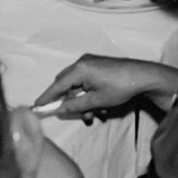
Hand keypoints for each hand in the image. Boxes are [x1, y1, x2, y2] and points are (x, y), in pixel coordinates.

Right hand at [34, 54, 156, 117]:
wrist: (142, 76)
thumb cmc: (119, 88)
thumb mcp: (96, 100)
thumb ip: (75, 105)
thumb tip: (60, 108)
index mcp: (80, 68)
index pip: (57, 85)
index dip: (47, 97)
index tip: (36, 106)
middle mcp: (82, 62)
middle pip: (65, 83)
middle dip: (69, 101)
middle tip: (77, 115)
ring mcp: (91, 61)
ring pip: (76, 84)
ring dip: (81, 100)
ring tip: (94, 114)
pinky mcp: (98, 65)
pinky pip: (85, 80)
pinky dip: (87, 93)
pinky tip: (99, 105)